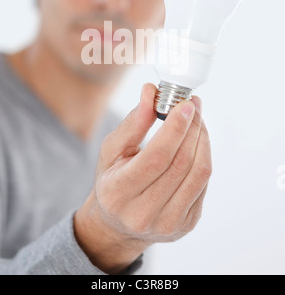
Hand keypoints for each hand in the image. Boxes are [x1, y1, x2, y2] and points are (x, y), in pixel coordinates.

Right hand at [74, 83, 211, 273]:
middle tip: (193, 105)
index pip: (156, 157)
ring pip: (198, 173)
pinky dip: (204, 156)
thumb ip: (132, 122)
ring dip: (202, 139)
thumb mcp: (112, 150)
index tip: (186, 104)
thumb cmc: (113, 180)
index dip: (175, 128)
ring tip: (196, 120)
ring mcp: (168, 223)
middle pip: (181, 163)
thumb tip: (151, 92)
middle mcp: (143, 214)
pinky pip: (203, 183)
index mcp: (118, 193)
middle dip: (192, 128)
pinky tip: (196, 142)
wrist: (118, 224)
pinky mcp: (187, 224)